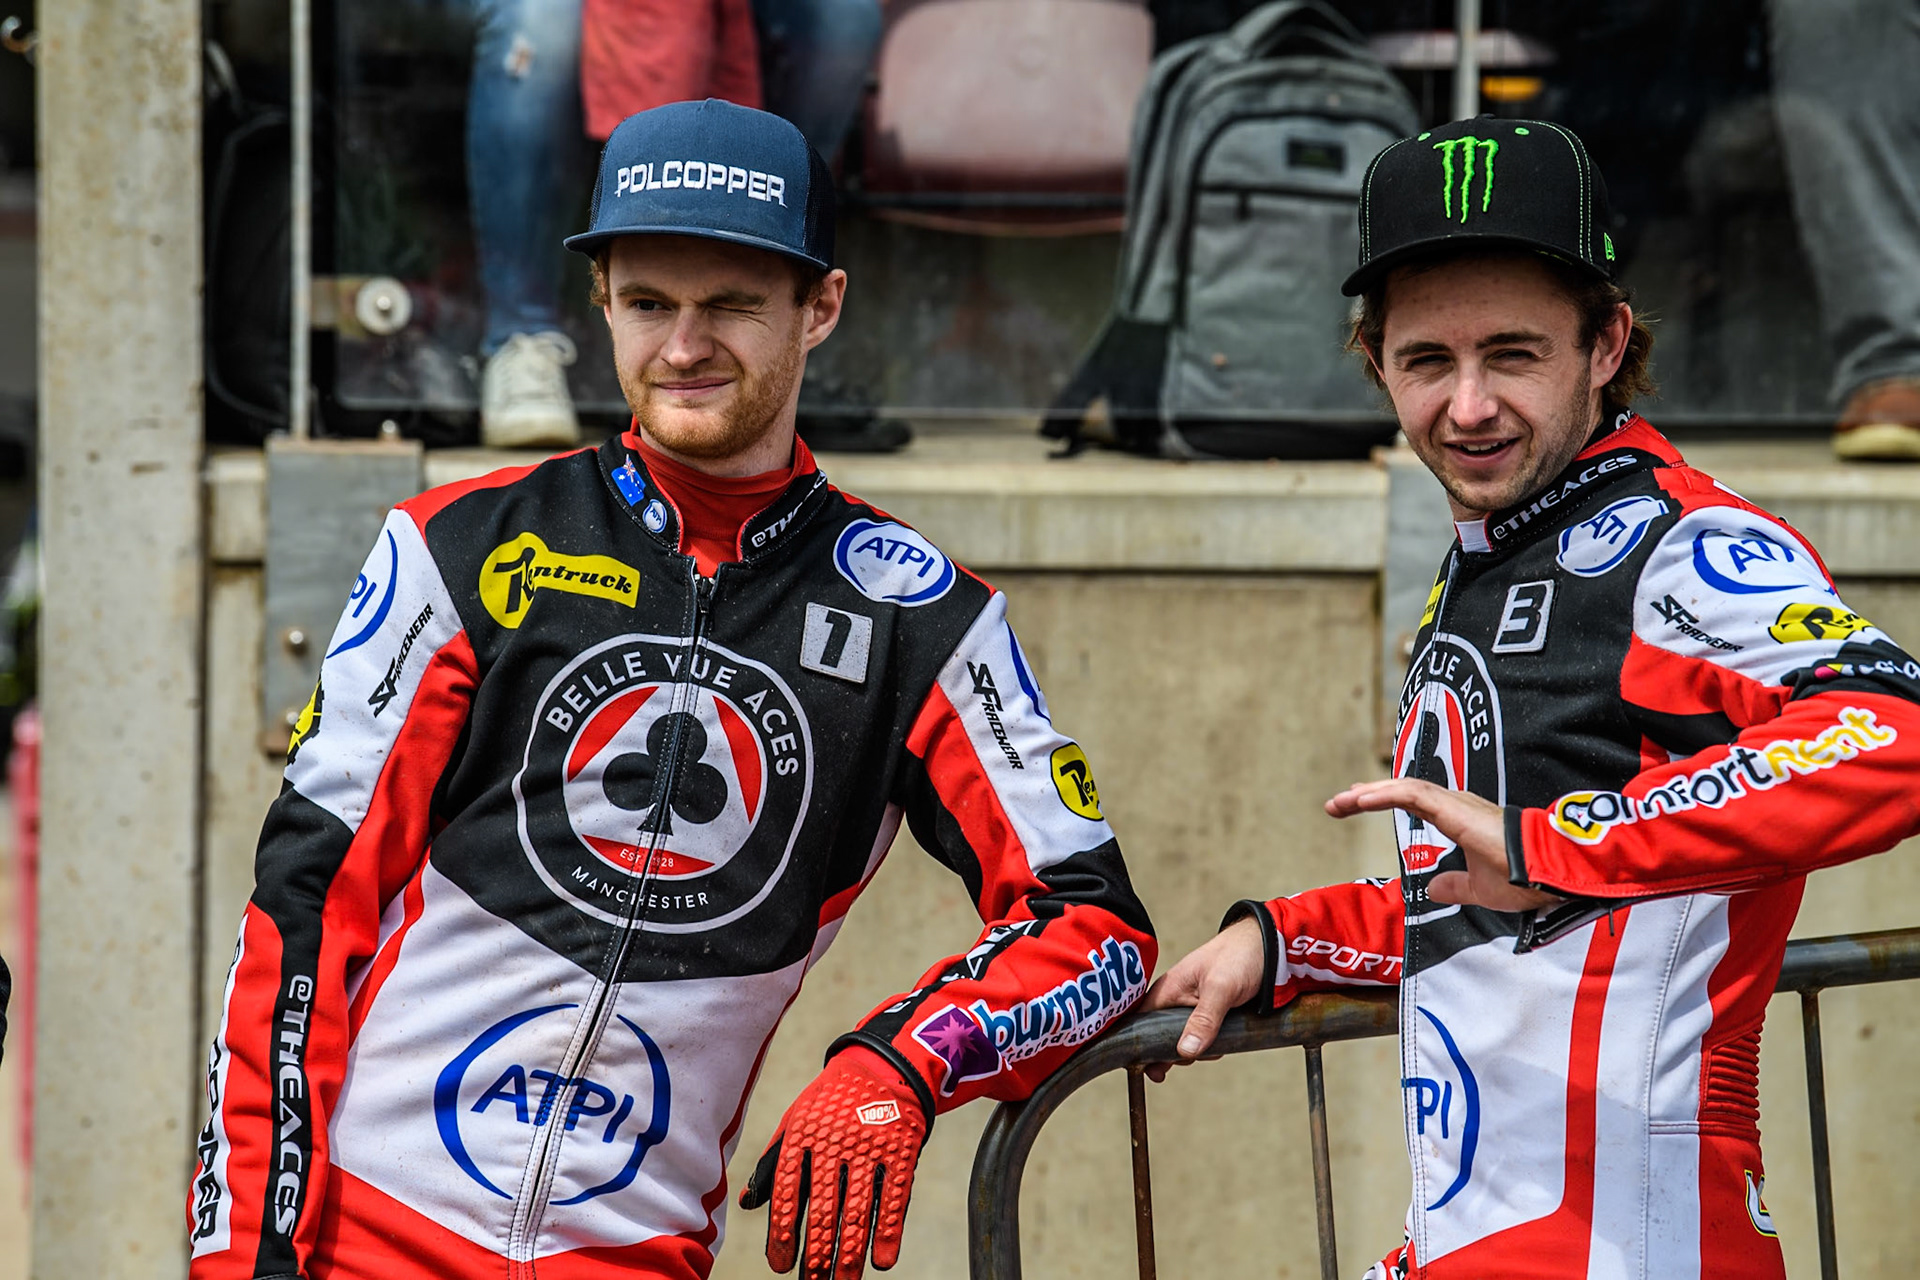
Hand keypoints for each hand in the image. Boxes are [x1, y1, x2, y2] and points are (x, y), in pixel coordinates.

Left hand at [739, 1047, 927, 1278]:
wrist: (885, 1064)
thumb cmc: (832, 1101)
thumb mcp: (797, 1120)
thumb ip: (774, 1161)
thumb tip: (747, 1202)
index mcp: (803, 1132)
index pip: (786, 1190)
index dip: (782, 1232)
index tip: (780, 1265)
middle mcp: (835, 1139)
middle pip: (823, 1208)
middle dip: (816, 1254)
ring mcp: (871, 1144)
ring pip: (858, 1210)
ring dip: (850, 1254)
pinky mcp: (902, 1148)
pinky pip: (894, 1197)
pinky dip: (888, 1232)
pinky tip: (881, 1261)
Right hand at [1139, 915, 1266, 1080]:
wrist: (1271, 948)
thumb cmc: (1240, 956)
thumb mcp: (1220, 988)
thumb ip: (1203, 1020)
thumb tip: (1185, 1052)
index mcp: (1166, 990)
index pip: (1139, 1025)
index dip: (1142, 1049)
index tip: (1154, 1070)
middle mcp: (1174, 1001)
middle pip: (1162, 1040)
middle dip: (1179, 1053)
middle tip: (1199, 1052)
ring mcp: (1193, 1010)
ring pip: (1185, 1043)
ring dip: (1201, 1050)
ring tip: (1218, 1041)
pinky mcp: (1210, 1017)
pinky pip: (1203, 1039)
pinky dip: (1213, 1045)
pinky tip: (1225, 1040)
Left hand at [1324, 778, 1560, 912]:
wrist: (1547, 873)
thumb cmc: (1522, 878)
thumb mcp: (1479, 889)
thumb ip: (1454, 886)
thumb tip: (1431, 888)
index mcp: (1460, 819)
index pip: (1413, 802)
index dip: (1383, 800)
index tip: (1354, 804)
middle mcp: (1455, 805)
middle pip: (1402, 792)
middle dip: (1366, 795)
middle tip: (1336, 803)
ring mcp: (1455, 803)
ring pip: (1403, 789)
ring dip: (1368, 794)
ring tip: (1340, 802)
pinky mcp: (1454, 808)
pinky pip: (1412, 794)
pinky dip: (1384, 795)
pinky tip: (1360, 800)